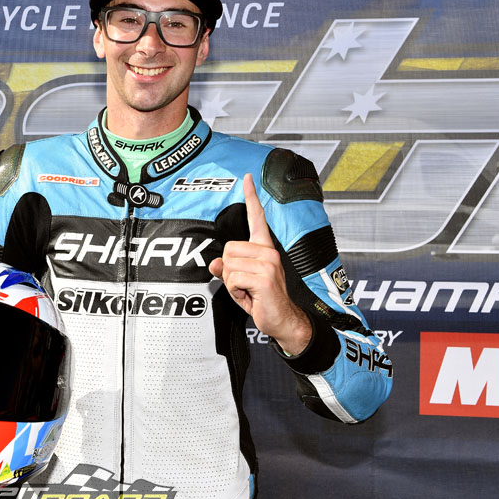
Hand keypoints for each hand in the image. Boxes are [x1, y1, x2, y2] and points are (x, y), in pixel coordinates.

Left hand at [209, 174, 311, 354]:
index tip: (248, 178)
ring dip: (233, 283)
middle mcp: (268, 252)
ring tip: (249, 291)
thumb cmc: (264, 301)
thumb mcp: (241, 284)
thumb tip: (215, 264)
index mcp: (264, 249)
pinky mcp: (264, 277)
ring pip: (229, 266)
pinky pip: (233, 279)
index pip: (257, 218)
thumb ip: (228, 271)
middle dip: (230, 271)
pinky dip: (236, 292)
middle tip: (246, 285)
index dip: (251, 197)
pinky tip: (251, 297)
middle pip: (228, 250)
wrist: (283, 320)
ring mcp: (268, 263)